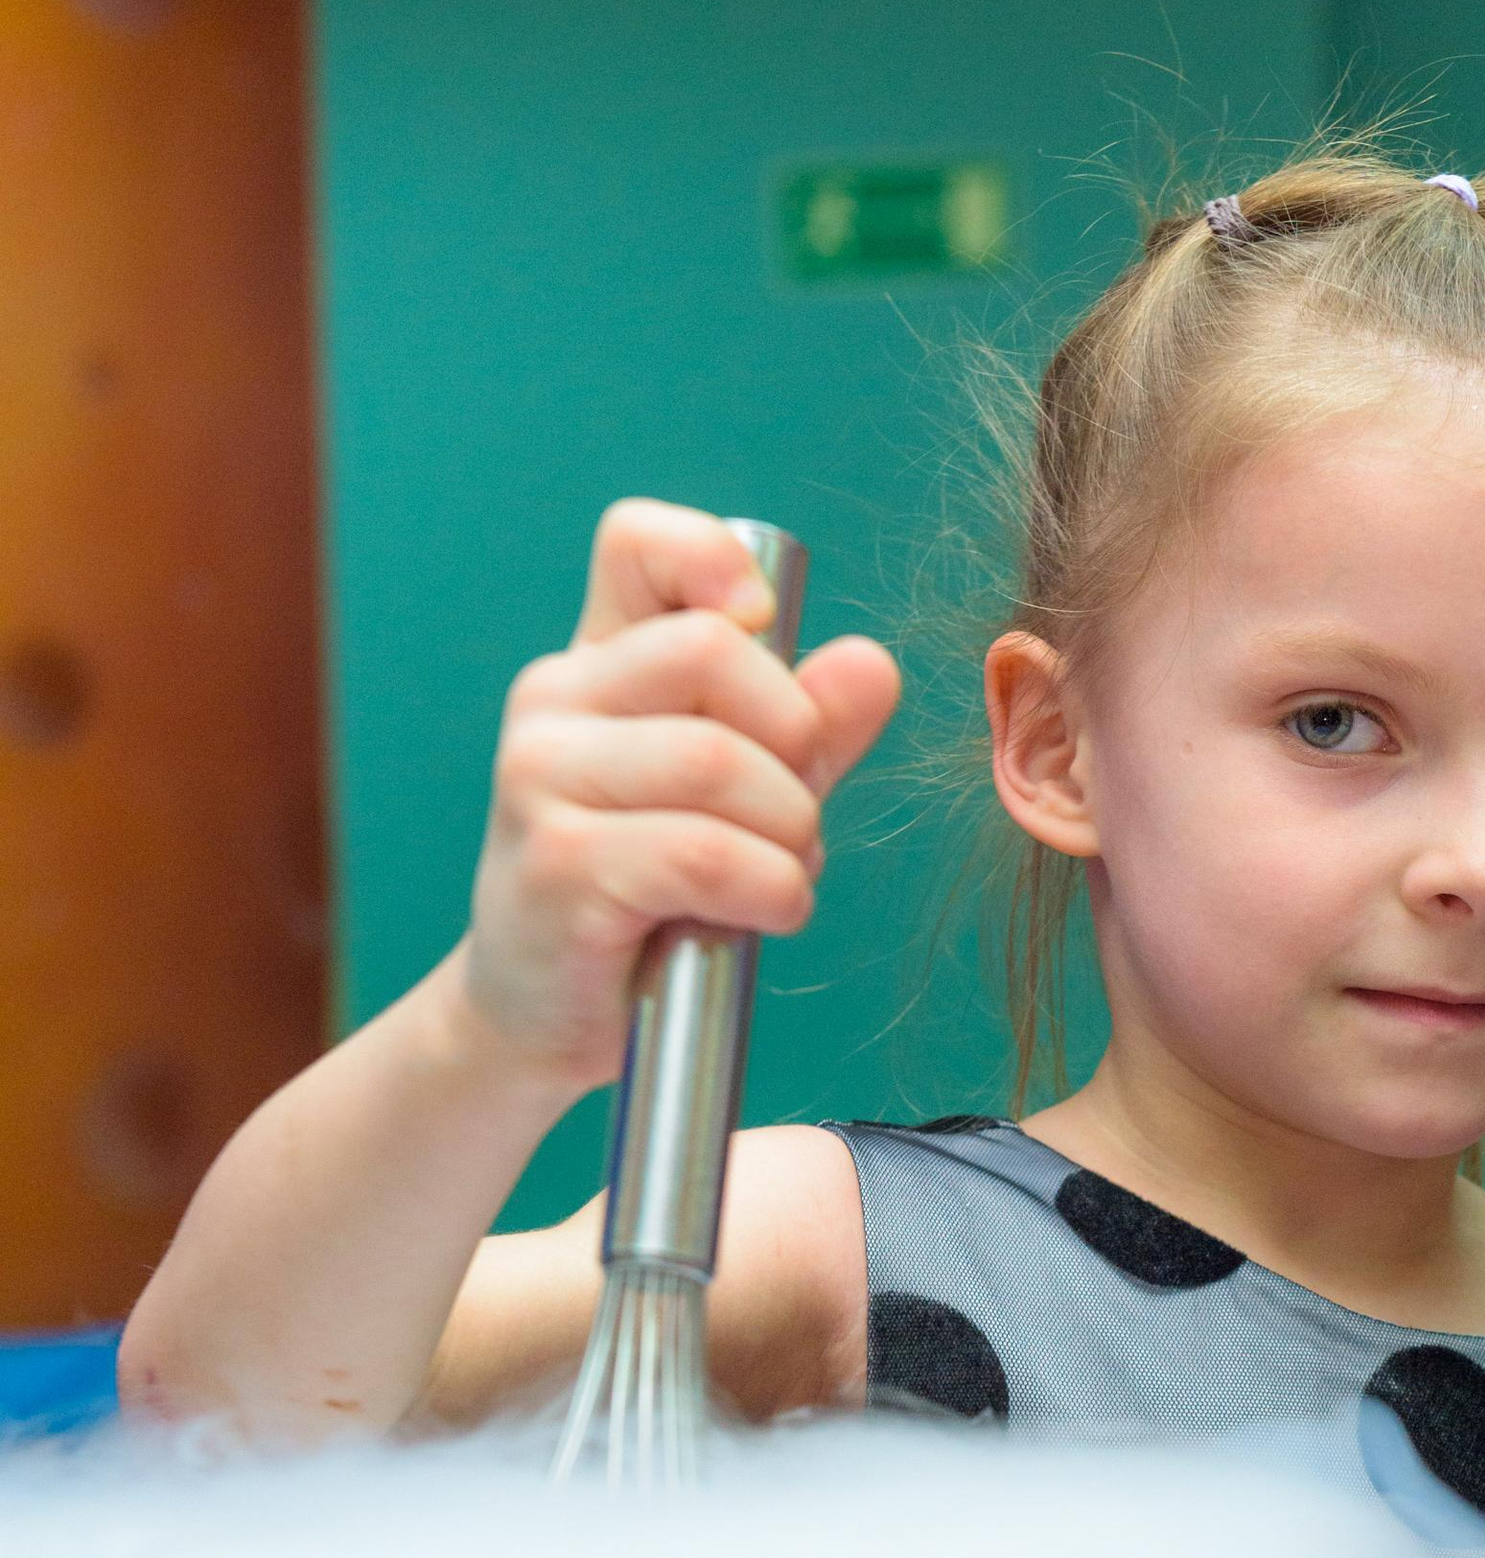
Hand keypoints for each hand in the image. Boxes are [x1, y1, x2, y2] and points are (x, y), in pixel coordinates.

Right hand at [458, 500, 900, 1086]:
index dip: (714, 559)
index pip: (638, 543)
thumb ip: (805, 731)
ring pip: (719, 761)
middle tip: (798, 814)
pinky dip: (770, 888)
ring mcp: (541, 778)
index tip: (759, 630)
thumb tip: (871, 664)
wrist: (540, 1014)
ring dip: (791, 833)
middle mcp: (553, 702)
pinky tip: (766, 914)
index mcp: (596, 665)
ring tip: (780, 877)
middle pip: (715, 653)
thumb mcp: (741, 802)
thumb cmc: (646, 898)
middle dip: (797, 739)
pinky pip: (704, 854)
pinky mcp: (557, 865)